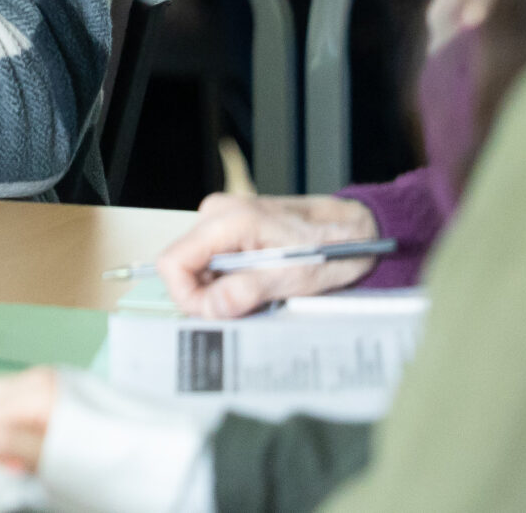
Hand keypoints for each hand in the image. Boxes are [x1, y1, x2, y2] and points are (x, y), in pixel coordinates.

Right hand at [154, 192, 383, 317]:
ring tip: (259, 290)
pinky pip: (212, 260)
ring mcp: (221, 217)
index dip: (188, 296)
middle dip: (208, 294)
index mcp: (227, 219)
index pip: (172, 263)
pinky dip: (229, 278)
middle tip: (247, 305)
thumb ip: (246, 292)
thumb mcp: (292, 278)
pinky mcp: (229, 225)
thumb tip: (209, 309)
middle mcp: (216, 212)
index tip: (217, 313)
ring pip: (196, 266)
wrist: (353, 227)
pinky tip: (257, 280)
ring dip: (221, 287)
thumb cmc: (330, 248)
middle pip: (183, 266)